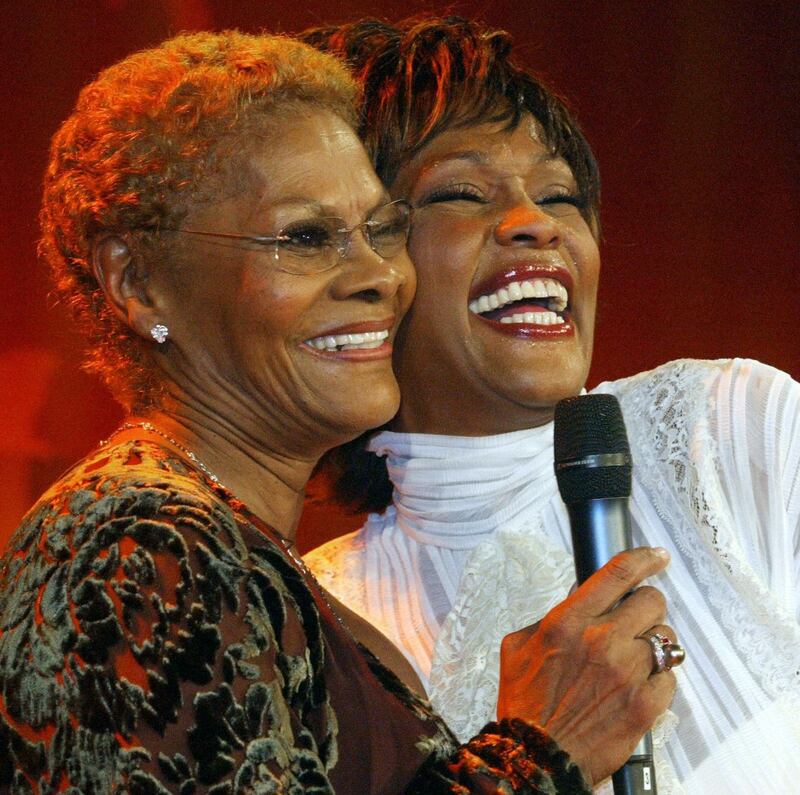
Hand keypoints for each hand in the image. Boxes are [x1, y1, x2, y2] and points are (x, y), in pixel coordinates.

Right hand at [497, 547, 676, 785]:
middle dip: (646, 607)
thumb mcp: (520, 645)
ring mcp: (627, 674)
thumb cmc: (525, 703)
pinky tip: (637, 687)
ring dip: (653, 645)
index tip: (656, 556)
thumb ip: (552, 617)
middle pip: (652, 601)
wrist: (536, 756)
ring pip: (666, 639)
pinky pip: (670, 678)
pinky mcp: (645, 705)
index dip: (643, 558)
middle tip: (635, 620)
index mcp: (568, 621)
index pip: (617, 573)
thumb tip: (579, 600)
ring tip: (633, 660)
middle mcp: (601, 641)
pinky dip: (658, 680)